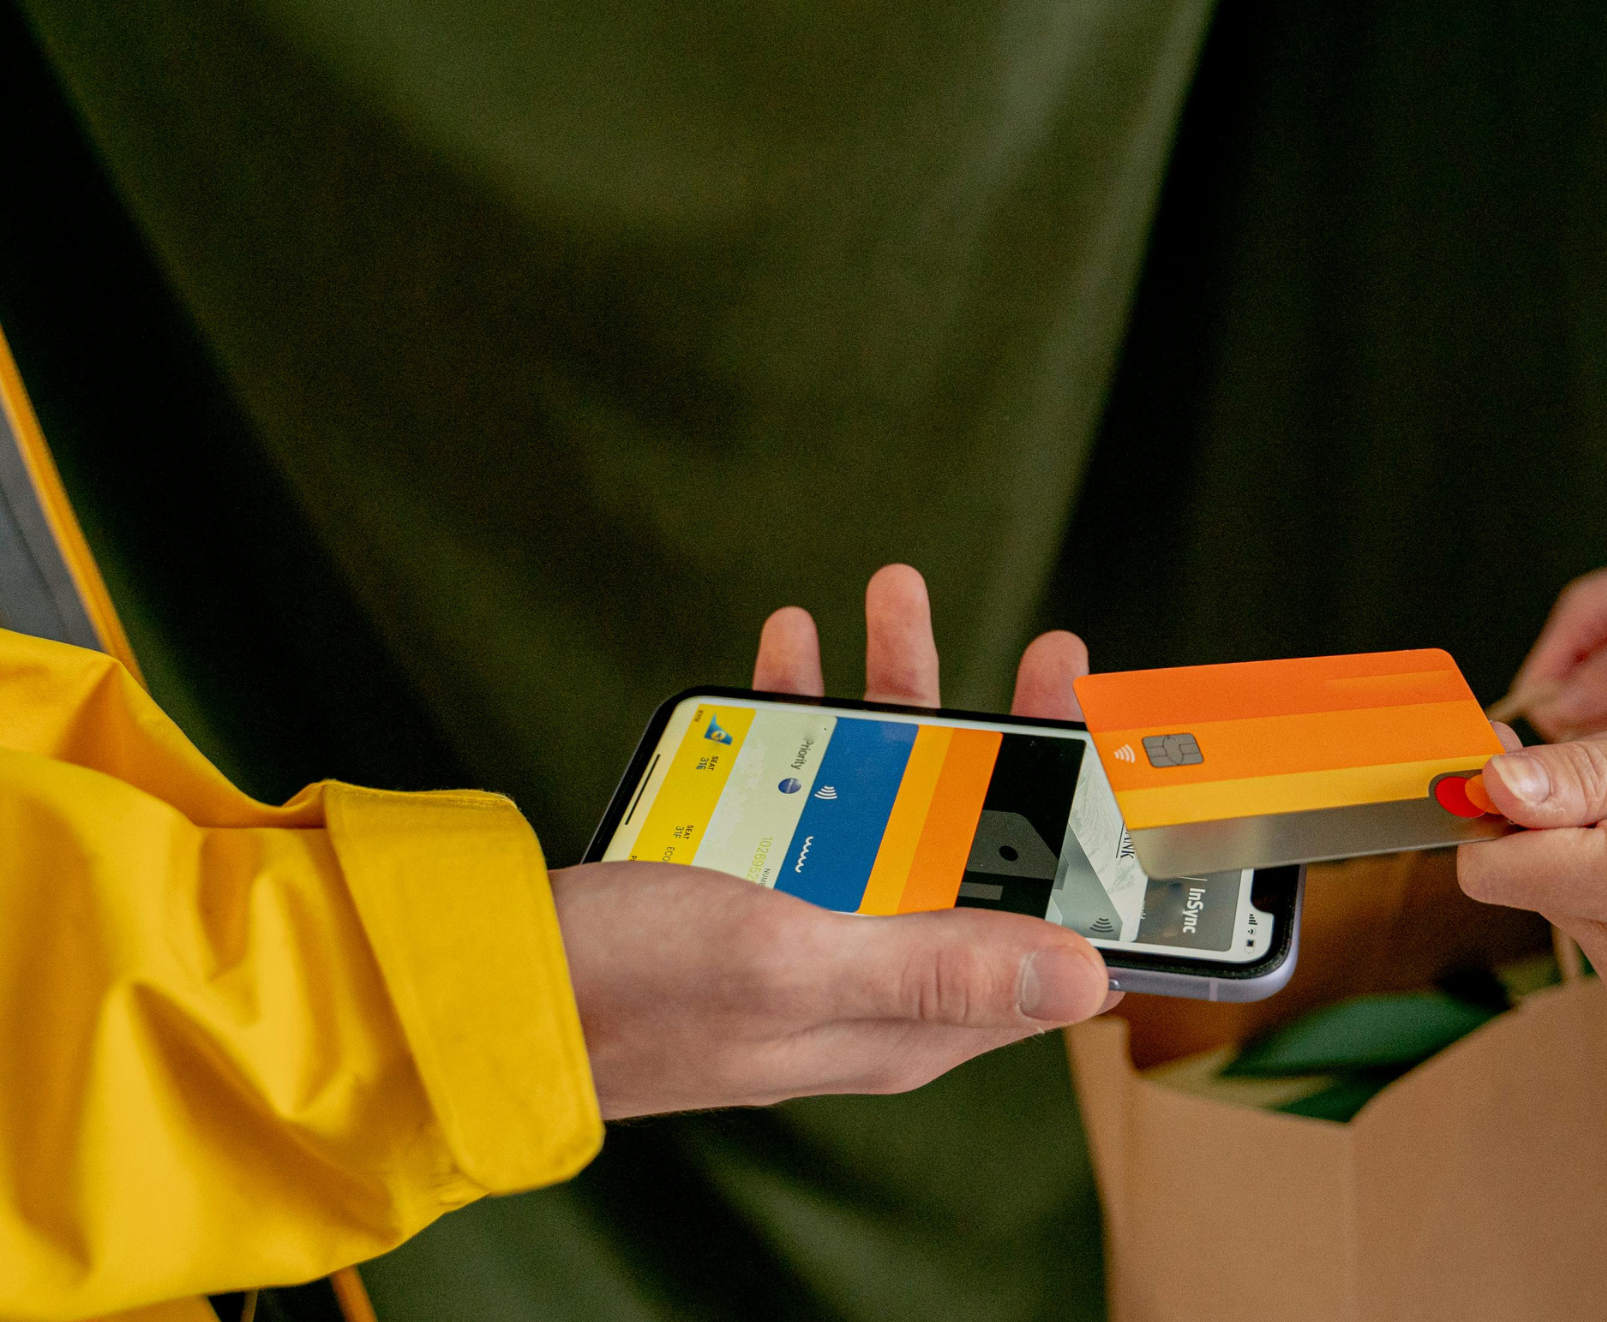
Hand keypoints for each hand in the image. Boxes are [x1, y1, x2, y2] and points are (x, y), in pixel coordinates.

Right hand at [554, 564, 1114, 1118]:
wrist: (475, 994)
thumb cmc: (627, 994)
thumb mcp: (794, 964)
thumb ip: (940, 965)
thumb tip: (1089, 980)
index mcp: (911, 1015)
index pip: (1049, 933)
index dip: (1098, 851)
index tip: (1125, 761)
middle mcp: (877, 970)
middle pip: (982, 846)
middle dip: (1014, 741)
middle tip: (1049, 649)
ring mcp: (812, 922)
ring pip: (891, 800)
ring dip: (902, 699)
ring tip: (894, 596)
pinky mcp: (750, 886)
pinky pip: (803, 792)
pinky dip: (802, 717)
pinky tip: (792, 644)